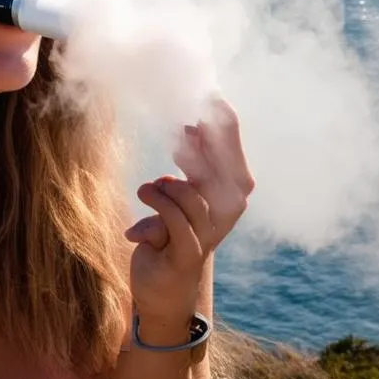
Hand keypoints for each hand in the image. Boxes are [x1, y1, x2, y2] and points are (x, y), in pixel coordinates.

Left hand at [124, 96, 254, 324]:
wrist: (165, 287)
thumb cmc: (172, 230)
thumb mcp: (182, 189)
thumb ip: (189, 159)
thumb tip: (188, 125)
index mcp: (232, 186)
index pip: (230, 141)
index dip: (219, 116)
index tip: (204, 91)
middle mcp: (230, 208)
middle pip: (222, 161)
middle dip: (201, 140)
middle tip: (181, 125)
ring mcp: (213, 230)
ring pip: (191, 192)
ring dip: (166, 186)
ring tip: (152, 188)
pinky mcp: (190, 250)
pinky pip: (173, 218)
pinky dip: (156, 202)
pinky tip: (145, 194)